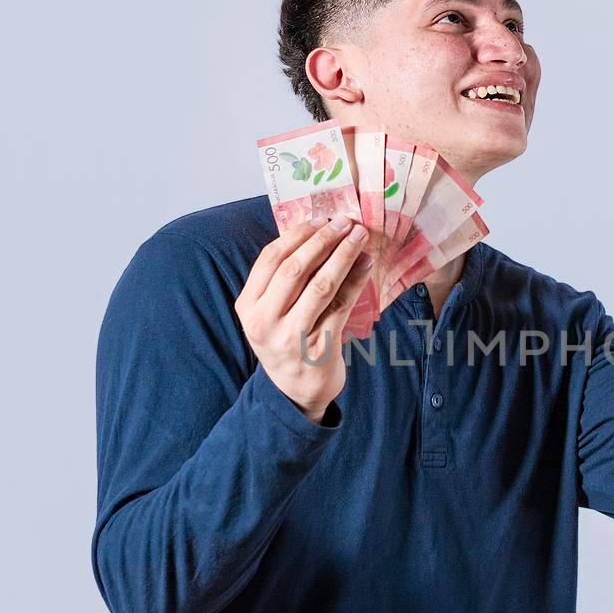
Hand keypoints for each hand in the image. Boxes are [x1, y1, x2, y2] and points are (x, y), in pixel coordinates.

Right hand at [234, 215, 373, 423]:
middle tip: (345, 222)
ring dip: (343, 255)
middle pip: (295, 269)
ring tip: (359, 237)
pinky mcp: (320, 347)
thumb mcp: (271, 313)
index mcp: (248, 306)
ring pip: (320, 285)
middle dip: (323, 240)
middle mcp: (265, 321)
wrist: (295, 393)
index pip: (270, 259)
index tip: (320, 219)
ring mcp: (292, 336)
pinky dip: (355, 280)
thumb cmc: (286, 342)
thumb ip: (283, 280)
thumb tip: (319, 232)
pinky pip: (341, 305)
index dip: (297, 235)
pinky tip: (365, 264)